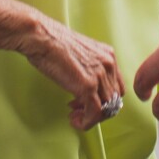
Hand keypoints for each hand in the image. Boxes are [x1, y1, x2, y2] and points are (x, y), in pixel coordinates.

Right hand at [21, 15, 124, 130]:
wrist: (41, 36)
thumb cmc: (52, 42)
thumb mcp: (80, 53)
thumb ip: (89, 67)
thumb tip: (86, 86)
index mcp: (108, 55)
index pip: (116, 86)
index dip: (104, 99)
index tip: (88, 102)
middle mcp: (108, 64)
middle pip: (113, 99)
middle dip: (97, 110)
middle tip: (80, 110)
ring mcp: (99, 75)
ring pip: (106, 109)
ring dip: (91, 117)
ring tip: (76, 115)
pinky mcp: (87, 86)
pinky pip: (94, 113)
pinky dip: (86, 122)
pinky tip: (75, 120)